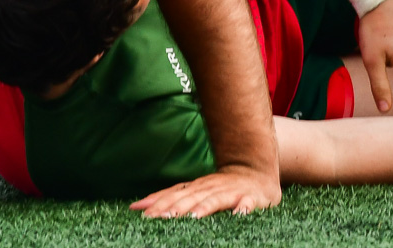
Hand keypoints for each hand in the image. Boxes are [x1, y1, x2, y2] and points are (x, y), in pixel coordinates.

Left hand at [129, 164, 280, 217]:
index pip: (176, 195)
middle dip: (178, 207)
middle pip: (192, 197)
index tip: (145, 216)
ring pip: (216, 199)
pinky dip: (243, 208)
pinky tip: (239, 214)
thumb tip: (134, 207)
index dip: (161, 204)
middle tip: (163, 218)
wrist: (257, 174)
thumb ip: (168, 198)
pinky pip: (248, 203)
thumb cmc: (220, 188)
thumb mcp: (193, 191)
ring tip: (194, 217)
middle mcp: (212, 187)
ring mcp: (232, 192)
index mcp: (197, 187)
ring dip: (206, 207)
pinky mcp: (251, 198)